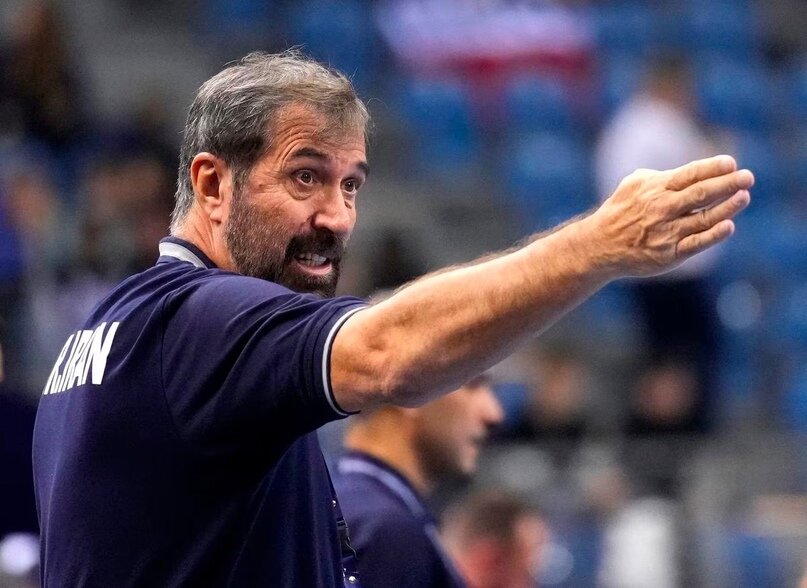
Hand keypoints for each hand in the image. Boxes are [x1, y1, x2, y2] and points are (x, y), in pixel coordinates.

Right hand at [581, 154, 752, 277]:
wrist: (599, 245)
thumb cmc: (622, 210)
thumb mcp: (634, 184)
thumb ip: (663, 176)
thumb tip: (695, 170)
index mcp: (654, 188)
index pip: (690, 174)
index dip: (712, 167)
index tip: (731, 163)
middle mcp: (662, 209)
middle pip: (701, 194)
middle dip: (728, 184)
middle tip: (748, 177)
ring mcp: (666, 232)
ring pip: (704, 218)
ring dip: (727, 207)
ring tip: (744, 196)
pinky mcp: (669, 254)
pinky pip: (696, 244)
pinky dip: (714, 235)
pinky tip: (729, 226)